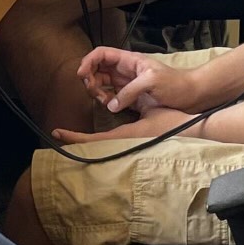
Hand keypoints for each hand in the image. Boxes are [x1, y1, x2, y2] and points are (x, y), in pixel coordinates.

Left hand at [52, 107, 200, 145]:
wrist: (187, 131)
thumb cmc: (169, 123)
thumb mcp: (147, 111)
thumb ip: (128, 101)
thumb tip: (111, 103)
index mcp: (122, 137)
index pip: (91, 141)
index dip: (73, 137)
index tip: (56, 133)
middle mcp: (121, 142)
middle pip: (91, 143)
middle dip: (75, 137)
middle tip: (59, 130)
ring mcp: (126, 142)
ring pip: (99, 140)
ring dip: (86, 133)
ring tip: (75, 126)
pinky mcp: (131, 139)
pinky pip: (109, 137)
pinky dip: (98, 133)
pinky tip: (97, 129)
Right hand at [75, 46, 202, 113]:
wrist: (190, 95)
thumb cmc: (174, 83)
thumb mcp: (152, 82)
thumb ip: (130, 91)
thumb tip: (110, 104)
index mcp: (129, 60)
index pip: (102, 54)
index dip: (88, 61)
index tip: (81, 75)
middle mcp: (125, 70)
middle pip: (97, 68)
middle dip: (90, 79)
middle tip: (94, 92)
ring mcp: (126, 83)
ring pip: (101, 83)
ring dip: (97, 91)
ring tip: (105, 101)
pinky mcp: (129, 97)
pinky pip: (110, 97)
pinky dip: (105, 101)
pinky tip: (111, 106)